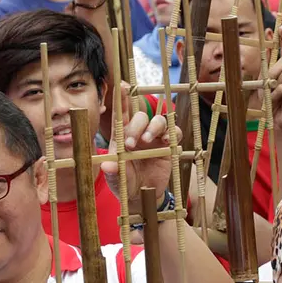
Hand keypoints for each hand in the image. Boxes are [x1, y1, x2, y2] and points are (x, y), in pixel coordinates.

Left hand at [102, 90, 176, 211]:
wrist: (143, 196)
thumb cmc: (125, 184)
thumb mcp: (117, 181)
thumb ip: (113, 173)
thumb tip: (107, 165)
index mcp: (121, 137)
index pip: (120, 114)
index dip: (121, 100)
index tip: (122, 86)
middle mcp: (137, 133)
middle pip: (140, 116)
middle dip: (135, 126)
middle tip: (131, 144)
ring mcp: (154, 138)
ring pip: (158, 120)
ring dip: (153, 128)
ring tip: (147, 141)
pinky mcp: (168, 145)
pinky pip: (174, 132)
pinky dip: (171, 133)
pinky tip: (166, 142)